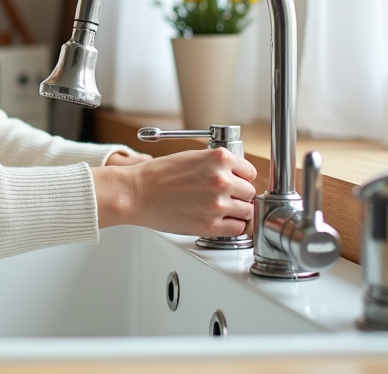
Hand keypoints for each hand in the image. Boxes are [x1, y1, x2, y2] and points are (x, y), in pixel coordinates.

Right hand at [92, 147, 256, 236]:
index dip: (242, 179)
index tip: (236, 184)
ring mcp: (218, 203)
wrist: (137, 193)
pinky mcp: (210, 225)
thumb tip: (235, 177)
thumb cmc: (158, 175)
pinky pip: (238, 229)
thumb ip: (217, 165)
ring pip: (247, 211)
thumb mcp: (192, 157)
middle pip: (250, 193)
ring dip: (237, 212)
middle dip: (240, 196)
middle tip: (226, 198)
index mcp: (219, 158)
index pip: (250, 172)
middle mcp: (222, 180)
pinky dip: (232, 226)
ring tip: (220, 210)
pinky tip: (220, 221)